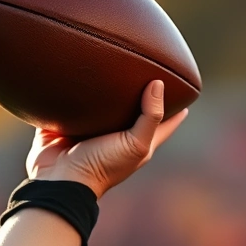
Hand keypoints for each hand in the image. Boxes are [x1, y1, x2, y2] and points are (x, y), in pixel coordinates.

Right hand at [25, 80, 188, 197]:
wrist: (61, 179)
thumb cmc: (103, 165)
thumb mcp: (135, 144)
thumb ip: (150, 116)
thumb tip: (158, 84)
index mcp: (138, 143)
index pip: (164, 123)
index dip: (175, 109)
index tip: (184, 91)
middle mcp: (117, 136)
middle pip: (135, 111)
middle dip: (142, 94)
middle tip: (149, 70)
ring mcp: (92, 131)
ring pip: (104, 107)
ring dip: (109, 91)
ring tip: (114, 67)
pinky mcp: (68, 126)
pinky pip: (74, 106)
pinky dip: (77, 94)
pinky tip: (78, 76)